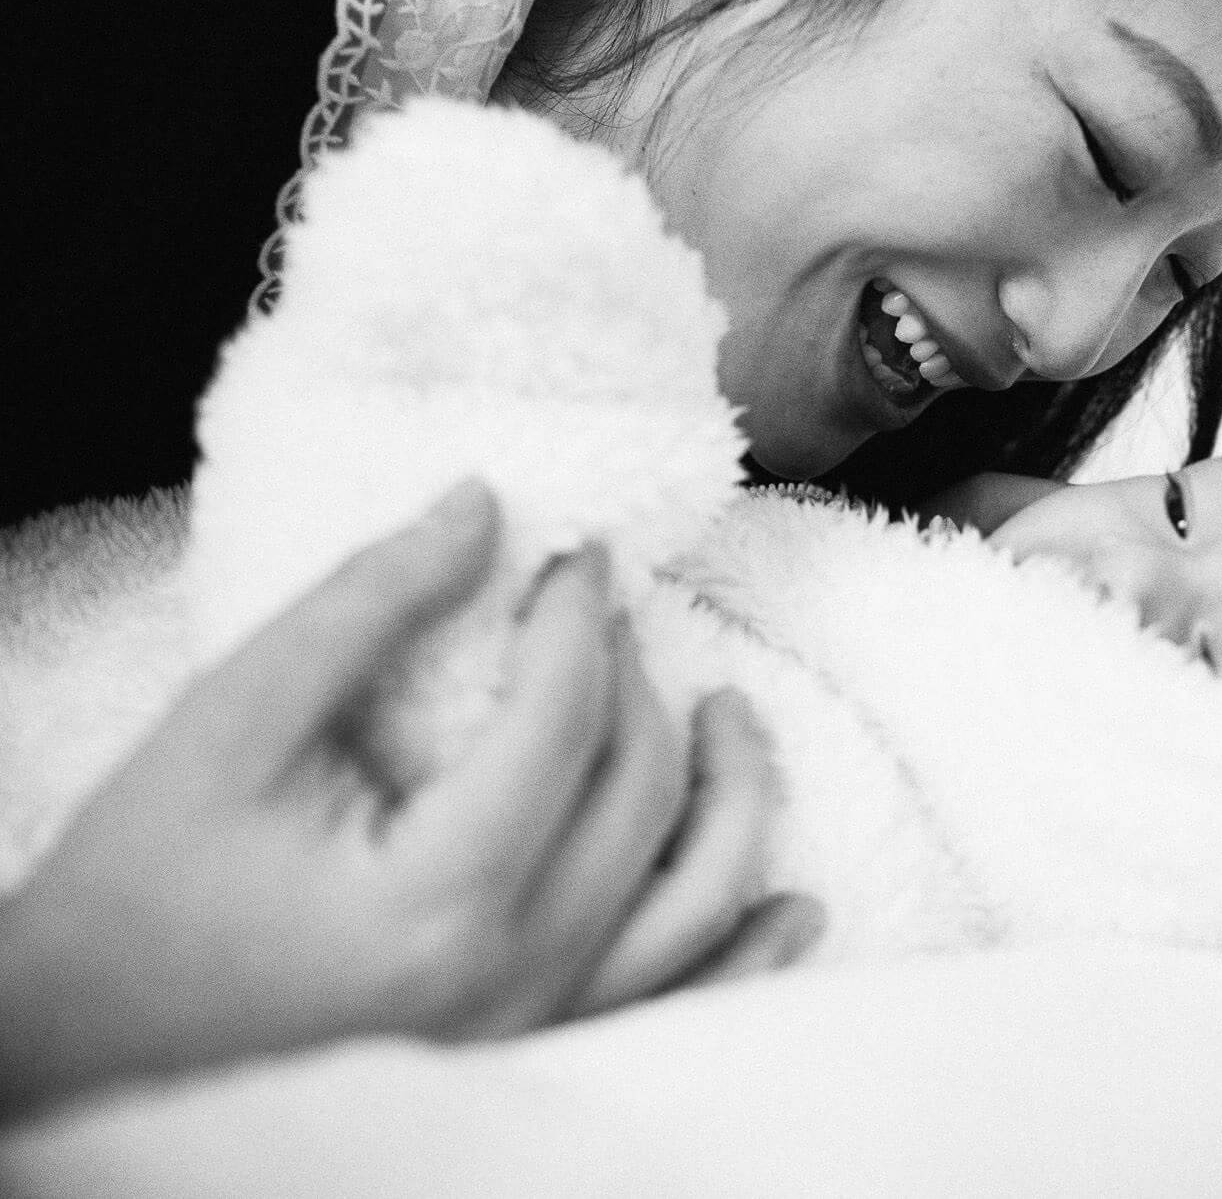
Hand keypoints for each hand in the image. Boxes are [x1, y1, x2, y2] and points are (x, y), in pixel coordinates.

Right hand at [0, 481, 813, 1118]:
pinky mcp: (535, 1063)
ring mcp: (538, 1035)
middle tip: (607, 612)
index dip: (580, 616)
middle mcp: (516, 979)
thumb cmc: (132, 900)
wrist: (76, 1064)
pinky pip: (682, 1011)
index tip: (578, 553)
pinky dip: (750, 955)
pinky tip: (797, 906)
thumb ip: (364, 609)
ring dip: (736, 797)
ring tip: (734, 715)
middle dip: (639, 681)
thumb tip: (483, 505)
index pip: (564, 722)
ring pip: (698, 904)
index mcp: (440, 896)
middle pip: (641, 796)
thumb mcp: (228, 728)